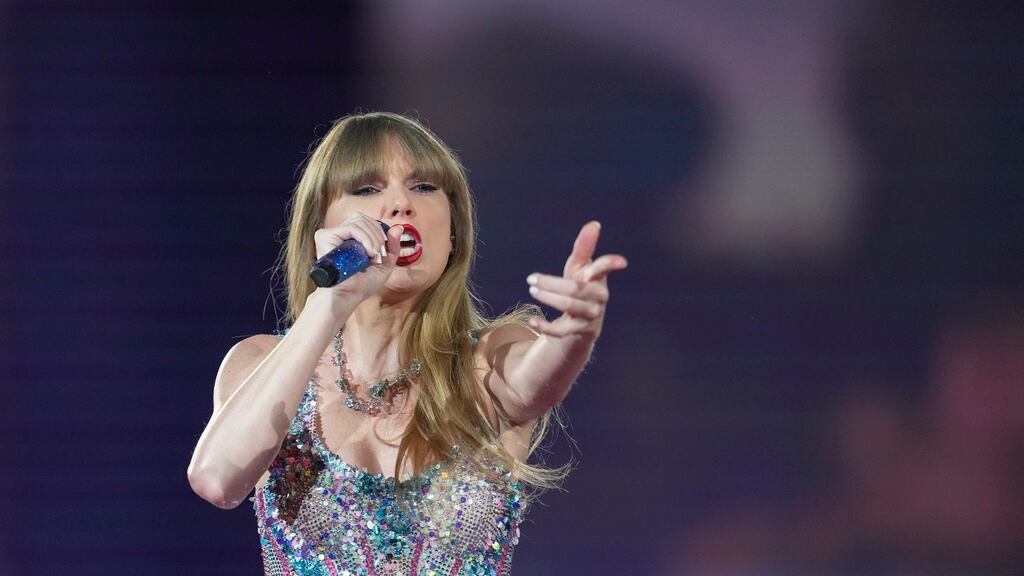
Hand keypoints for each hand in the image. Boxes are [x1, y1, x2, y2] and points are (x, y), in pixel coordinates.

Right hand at [312, 211, 403, 302]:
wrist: (348, 296)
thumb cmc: (362, 284)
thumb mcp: (385, 264)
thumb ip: (393, 246)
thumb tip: (399, 227)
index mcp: (351, 238)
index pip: (368, 222)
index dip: (379, 233)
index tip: (382, 253)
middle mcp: (341, 234)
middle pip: (364, 218)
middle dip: (378, 235)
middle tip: (378, 255)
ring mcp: (332, 234)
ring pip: (359, 220)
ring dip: (373, 238)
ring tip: (373, 256)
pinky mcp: (325, 236)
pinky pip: (351, 227)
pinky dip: (365, 238)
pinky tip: (367, 253)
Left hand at [526, 221, 627, 339]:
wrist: (583, 321)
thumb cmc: (581, 285)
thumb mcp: (580, 267)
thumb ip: (585, 246)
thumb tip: (594, 224)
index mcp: (598, 278)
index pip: (604, 269)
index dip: (611, 264)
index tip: (622, 262)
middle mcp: (598, 297)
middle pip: (575, 289)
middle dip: (551, 283)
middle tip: (531, 279)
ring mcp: (590, 315)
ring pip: (569, 306)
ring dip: (548, 298)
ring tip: (533, 290)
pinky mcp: (579, 330)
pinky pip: (562, 330)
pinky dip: (545, 326)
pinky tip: (531, 321)